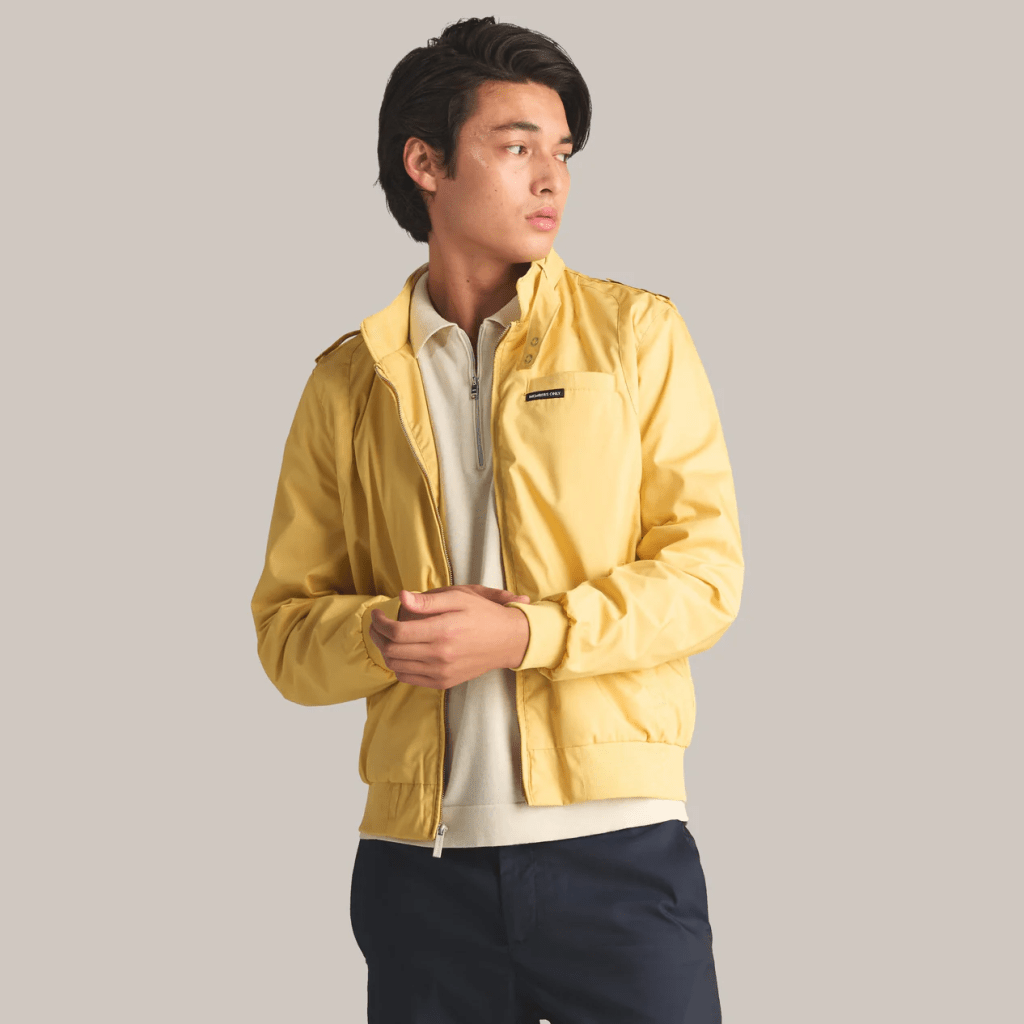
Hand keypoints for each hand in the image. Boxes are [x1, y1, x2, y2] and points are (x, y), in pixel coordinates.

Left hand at [368, 586, 531, 688]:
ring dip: (385, 650)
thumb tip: (401, 597)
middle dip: (377, 635)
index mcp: (443, 631)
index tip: (376, 613)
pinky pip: (408, 678)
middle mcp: (441, 655)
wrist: (508, 640)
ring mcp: (441, 672)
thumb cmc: (484, 614)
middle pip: (392, 650)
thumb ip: (428, 601)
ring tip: (386, 636)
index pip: (397, 632)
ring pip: (397, 666)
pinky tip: (402, 651)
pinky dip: (398, 665)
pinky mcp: (443, 682)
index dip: (379, 622)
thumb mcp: (459, 598)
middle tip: (376, 623)